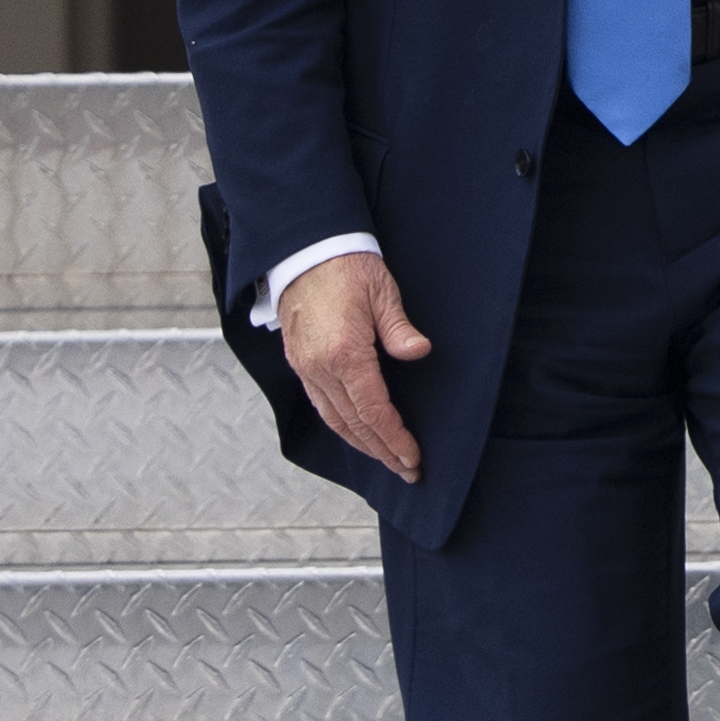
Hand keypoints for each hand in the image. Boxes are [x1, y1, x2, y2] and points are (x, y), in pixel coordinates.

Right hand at [280, 252, 431, 481]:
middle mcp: (320, 367)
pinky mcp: (300, 362)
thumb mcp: (382, 292)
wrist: (304, 250)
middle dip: (382, 451)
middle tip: (407, 470)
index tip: (412, 457)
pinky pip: (321, 404)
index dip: (394, 439)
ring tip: (386, 459)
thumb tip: (419, 352)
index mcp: (345, 353)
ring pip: (334, 419)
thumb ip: (399, 328)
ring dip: (361, 444)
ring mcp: (306, 367)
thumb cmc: (347, 267)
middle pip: (354, 423)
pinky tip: (357, 433)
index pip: (373, 411)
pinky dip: (341, 424)